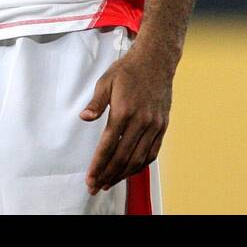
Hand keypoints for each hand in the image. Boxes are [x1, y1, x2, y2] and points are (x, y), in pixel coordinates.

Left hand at [81, 43, 173, 194]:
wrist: (156, 60)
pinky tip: (130, 170)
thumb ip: (95, 103)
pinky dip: (140, 165)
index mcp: (124, 111)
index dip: (98, 165)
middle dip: (107, 175)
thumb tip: (84, 118)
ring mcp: (154, 125)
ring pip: (138, 158)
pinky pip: (152, 152)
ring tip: (110, 182)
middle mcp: (141, 121)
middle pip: (122, 157)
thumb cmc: (128, 70)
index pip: (108, 146)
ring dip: (123, 174)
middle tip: (96, 186)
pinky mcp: (162, 125)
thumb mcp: (106, 81)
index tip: (90, 178)